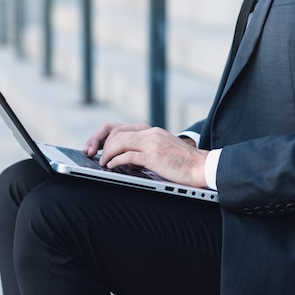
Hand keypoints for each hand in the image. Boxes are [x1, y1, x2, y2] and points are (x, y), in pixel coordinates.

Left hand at [91, 125, 208, 187]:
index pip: (118, 127)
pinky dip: (115, 161)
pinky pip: (128, 155)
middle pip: (115, 132)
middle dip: (99, 143)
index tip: (94, 147)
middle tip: (92, 155)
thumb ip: (145, 150)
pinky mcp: (154, 156)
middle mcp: (150, 133)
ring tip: (102, 163)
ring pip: (119, 142)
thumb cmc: (182, 163)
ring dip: (106, 153)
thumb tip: (125, 160)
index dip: (102, 136)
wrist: (202, 166)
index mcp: (150, 131)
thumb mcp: (162, 150)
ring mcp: (152, 143)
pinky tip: (111, 166)